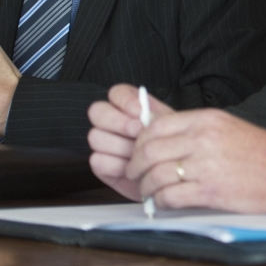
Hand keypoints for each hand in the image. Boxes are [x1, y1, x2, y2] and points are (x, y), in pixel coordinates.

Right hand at [86, 84, 173, 199]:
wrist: (169, 173)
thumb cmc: (169, 146)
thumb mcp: (169, 129)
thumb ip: (156, 117)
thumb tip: (145, 116)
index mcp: (129, 106)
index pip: (116, 93)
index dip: (124, 100)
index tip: (140, 111)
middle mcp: (111, 121)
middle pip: (97, 111)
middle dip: (117, 121)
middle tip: (137, 131)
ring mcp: (103, 142)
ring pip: (96, 136)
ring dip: (120, 146)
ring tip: (138, 155)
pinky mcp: (100, 164)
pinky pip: (97, 160)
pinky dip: (116, 165)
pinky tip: (131, 168)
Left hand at [123, 107, 265, 216]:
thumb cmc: (263, 153)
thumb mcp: (228, 127)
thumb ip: (196, 130)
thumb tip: (163, 139)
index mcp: (206, 119)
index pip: (156, 126)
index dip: (139, 142)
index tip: (137, 152)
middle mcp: (202, 139)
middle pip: (149, 150)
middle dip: (135, 165)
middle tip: (134, 174)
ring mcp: (205, 165)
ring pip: (156, 175)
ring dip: (146, 186)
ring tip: (148, 192)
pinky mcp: (210, 191)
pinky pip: (171, 196)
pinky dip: (161, 202)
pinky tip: (163, 204)